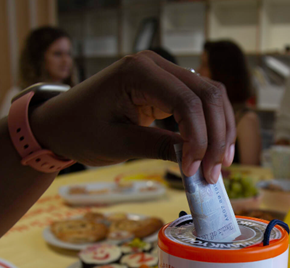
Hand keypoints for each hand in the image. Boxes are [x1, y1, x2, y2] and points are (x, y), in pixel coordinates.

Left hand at [30, 51, 235, 182]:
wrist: (61, 123)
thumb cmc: (80, 131)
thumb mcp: (118, 143)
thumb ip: (160, 147)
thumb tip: (196, 162)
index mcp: (138, 72)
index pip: (187, 101)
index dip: (199, 139)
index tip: (194, 171)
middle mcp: (156, 65)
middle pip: (208, 95)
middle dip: (217, 136)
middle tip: (214, 172)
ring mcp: (164, 74)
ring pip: (212, 97)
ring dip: (220, 132)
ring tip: (219, 165)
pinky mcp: (167, 88)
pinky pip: (201, 104)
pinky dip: (211, 127)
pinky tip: (213, 151)